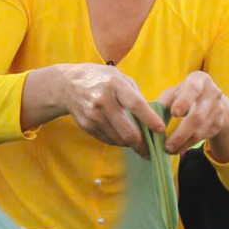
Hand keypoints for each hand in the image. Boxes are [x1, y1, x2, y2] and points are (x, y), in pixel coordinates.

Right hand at [47, 63, 166, 148]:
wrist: (67, 84)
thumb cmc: (99, 78)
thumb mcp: (118, 77)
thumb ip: (134, 94)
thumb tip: (151, 116)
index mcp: (115, 85)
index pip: (136, 105)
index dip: (150, 119)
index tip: (161, 130)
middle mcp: (103, 101)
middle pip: (127, 131)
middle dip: (142, 145)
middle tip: (152, 151)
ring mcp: (93, 115)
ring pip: (119, 139)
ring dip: (131, 145)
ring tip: (140, 145)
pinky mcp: (87, 126)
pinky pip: (108, 140)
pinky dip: (118, 141)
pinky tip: (123, 138)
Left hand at [154, 71, 228, 158]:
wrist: (209, 100)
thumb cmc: (184, 94)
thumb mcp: (173, 93)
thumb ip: (163, 102)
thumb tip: (150, 118)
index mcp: (199, 80)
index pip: (193, 89)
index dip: (184, 101)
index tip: (174, 114)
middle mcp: (213, 93)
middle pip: (197, 116)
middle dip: (181, 133)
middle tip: (167, 145)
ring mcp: (218, 109)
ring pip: (201, 130)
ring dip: (184, 142)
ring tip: (169, 149)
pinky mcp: (218, 123)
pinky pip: (203, 137)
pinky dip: (189, 144)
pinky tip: (178, 148)